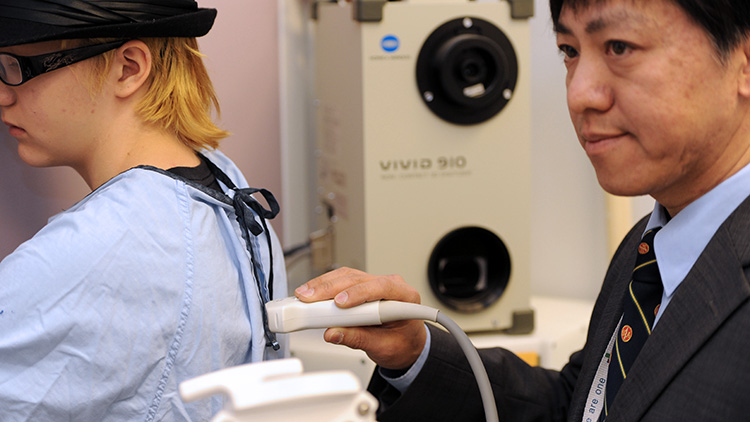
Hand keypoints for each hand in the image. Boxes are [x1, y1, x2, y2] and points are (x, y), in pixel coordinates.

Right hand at [295, 267, 426, 369]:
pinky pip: (342, 280)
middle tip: (308, 299)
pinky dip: (325, 286)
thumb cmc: (402, 343)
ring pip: (347, 276)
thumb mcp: (384, 347)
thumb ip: (359, 339)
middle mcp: (390, 285)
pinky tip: (311, 292)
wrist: (406, 344)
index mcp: (404, 296)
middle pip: (357, 279)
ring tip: (304, 296)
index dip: (358, 292)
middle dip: (331, 288)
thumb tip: (334, 333)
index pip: (381, 287)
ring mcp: (374, 283)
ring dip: (323, 285)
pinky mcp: (361, 286)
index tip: (339, 303)